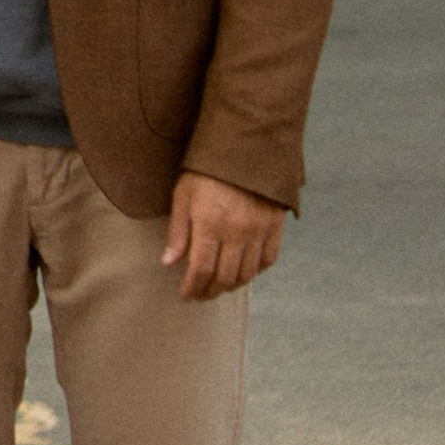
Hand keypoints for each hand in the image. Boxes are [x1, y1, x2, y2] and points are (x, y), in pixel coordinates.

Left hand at [162, 168, 285, 300]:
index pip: (201, 270)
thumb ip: (177, 232)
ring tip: (219, 287)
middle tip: (201, 294)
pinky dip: (255, 272)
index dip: (192, 288)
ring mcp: (259, 230)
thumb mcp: (183, 195)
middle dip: (210, 292)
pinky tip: (243, 272)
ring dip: (231, 286)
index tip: (186, 296)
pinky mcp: (275, 226)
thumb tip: (169, 263)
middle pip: (224, 278)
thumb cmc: (207, 171)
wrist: (245, 148)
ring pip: (246, 274)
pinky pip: (268, 260)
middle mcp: (237, 232)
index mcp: (210, 224)